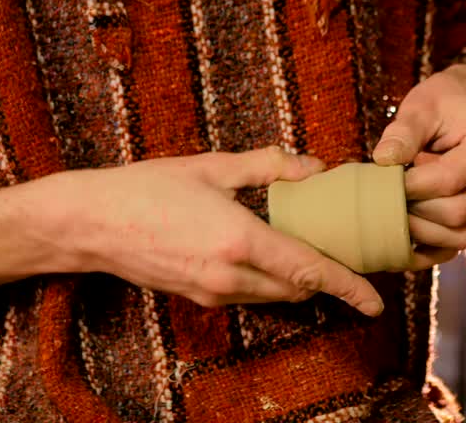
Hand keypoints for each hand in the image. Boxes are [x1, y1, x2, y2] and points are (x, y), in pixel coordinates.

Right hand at [44, 147, 383, 315]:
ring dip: (298, 279)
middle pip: (298, 289)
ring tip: (312, 248)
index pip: (309, 271)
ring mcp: (214, 292)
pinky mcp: (199, 296)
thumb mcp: (211, 166)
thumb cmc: (146, 188)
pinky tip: (270, 251)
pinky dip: (271, 280)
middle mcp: (231, 276)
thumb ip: (267, 166)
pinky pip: (250, 294)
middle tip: (350, 256)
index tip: (376, 299)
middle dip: (328, 279)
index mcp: (240, 241)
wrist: (90, 224)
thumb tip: (313, 167)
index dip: (348, 287)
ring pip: (275, 295)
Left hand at [372, 65, 465, 268]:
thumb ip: (403, 131)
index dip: (412, 185)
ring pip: (457, 236)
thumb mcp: (423, 104)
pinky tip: (402, 237)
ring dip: (419, 228)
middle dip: (415, 207)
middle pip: (456, 213)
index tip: (384, 177)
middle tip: (389, 191)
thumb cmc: (447, 101)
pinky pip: (457, 246)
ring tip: (399, 202)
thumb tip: (383, 160)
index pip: (451, 179)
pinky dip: (427, 248)